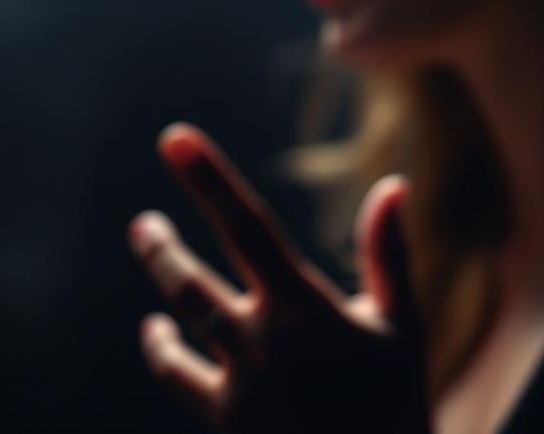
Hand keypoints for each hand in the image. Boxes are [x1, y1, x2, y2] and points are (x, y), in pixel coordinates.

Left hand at [128, 123, 431, 433]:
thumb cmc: (395, 407)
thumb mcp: (402, 327)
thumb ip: (389, 254)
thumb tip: (393, 183)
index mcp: (306, 308)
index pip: (247, 224)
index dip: (208, 177)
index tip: (174, 137)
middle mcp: (264, 341)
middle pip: (192, 279)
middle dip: (161, 245)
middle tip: (142, 223)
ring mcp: (240, 383)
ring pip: (183, 314)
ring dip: (161, 271)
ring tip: (147, 235)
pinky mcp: (225, 420)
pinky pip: (178, 375)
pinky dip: (162, 348)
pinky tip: (157, 329)